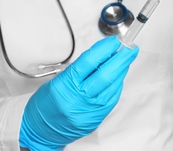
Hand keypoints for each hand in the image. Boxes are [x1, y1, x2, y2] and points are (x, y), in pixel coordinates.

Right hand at [19, 36, 138, 149]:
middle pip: (107, 73)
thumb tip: (103, 55)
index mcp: (67, 84)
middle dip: (122, 58)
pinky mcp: (98, 117)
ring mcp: (90, 109)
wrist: (41, 130)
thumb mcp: (59, 80)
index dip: (106, 48)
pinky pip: (113, 97)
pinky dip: (117, 84)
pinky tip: (119, 77)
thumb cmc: (46, 104)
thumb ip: (82, 68)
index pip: (90, 61)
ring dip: (122, 70)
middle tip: (131, 48)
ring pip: (113, 85)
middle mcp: (80, 97)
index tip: (115, 41)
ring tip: (125, 60)